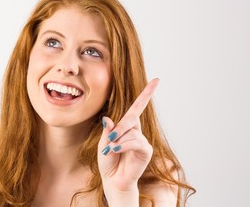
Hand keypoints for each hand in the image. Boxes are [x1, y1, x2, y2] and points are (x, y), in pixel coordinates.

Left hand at [98, 78, 158, 202]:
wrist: (113, 180)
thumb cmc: (108, 161)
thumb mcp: (104, 143)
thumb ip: (108, 132)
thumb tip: (108, 119)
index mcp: (126, 127)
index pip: (137, 107)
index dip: (146, 94)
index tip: (156, 80)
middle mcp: (136, 131)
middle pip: (130, 118)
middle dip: (118, 129)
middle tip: (110, 142)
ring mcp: (142, 141)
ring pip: (131, 132)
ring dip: (119, 141)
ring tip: (111, 151)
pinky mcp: (146, 151)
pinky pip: (135, 142)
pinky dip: (124, 146)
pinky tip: (116, 151)